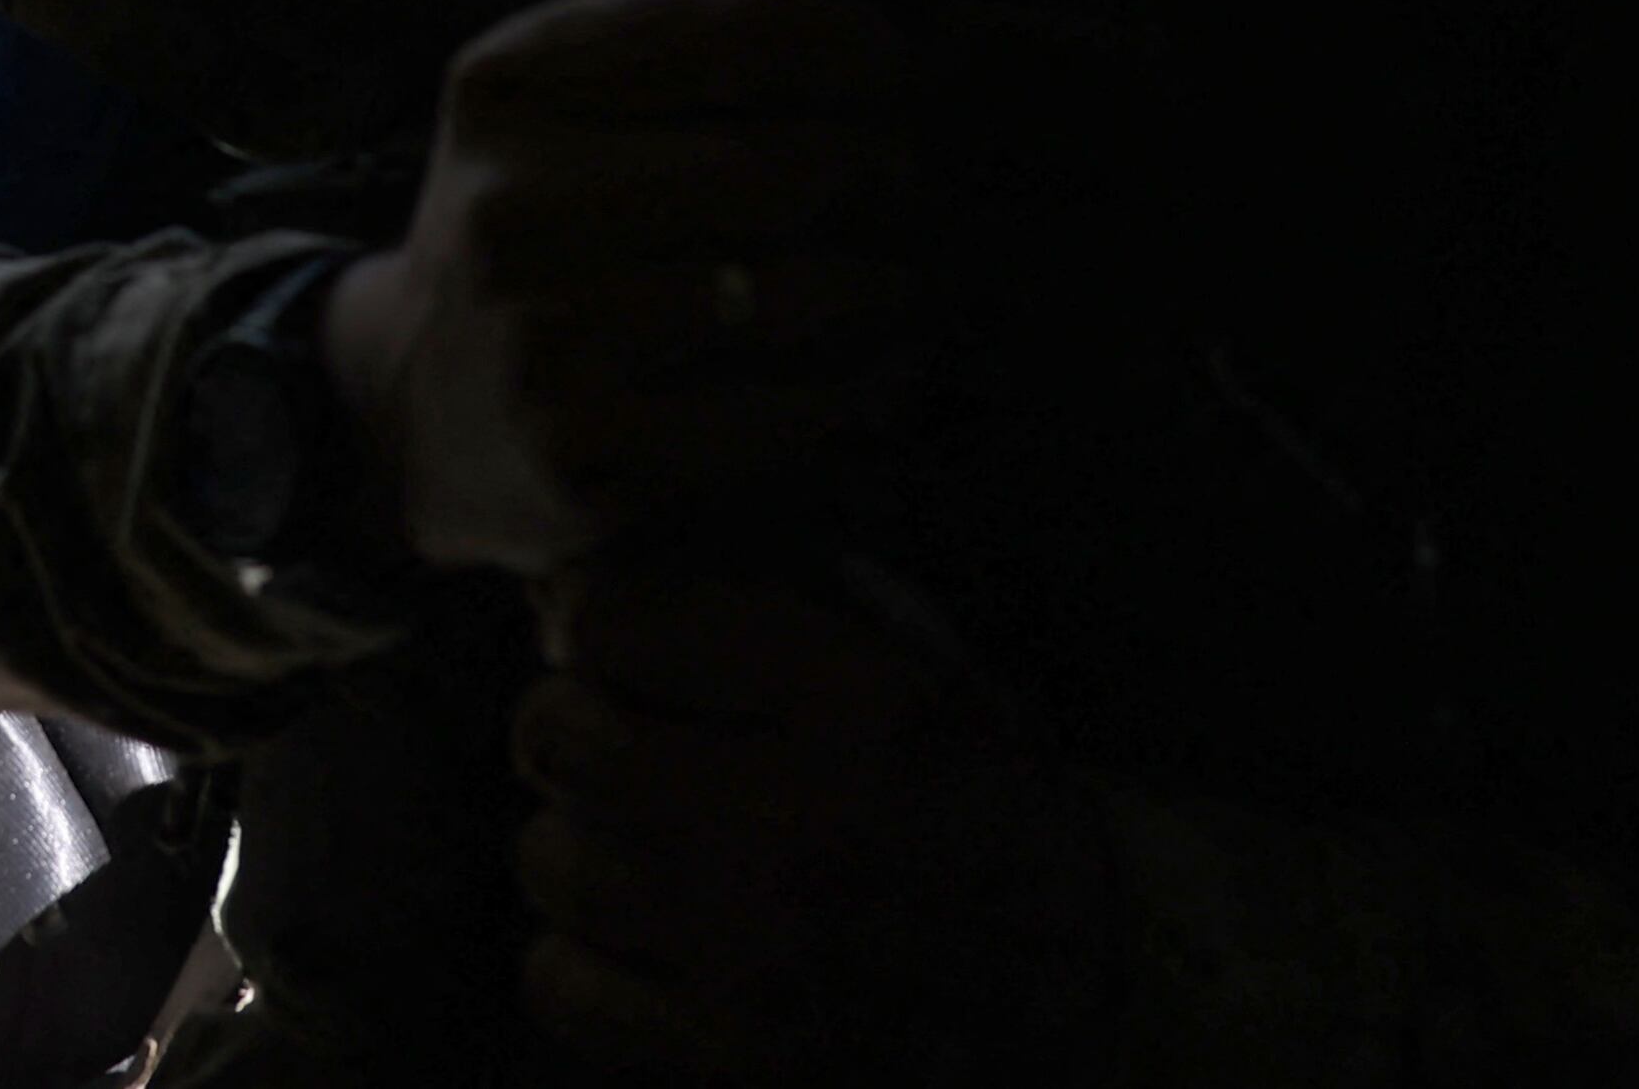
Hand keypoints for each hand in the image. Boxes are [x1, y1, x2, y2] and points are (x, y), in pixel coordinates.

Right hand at [320, 0, 912, 571]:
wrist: (420, 402)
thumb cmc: (543, 219)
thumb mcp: (581, 93)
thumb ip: (739, 9)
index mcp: (502, 90)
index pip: (720, 31)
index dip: (842, 38)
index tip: (887, 60)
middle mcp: (505, 205)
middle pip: (774, 168)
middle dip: (872, 168)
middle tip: (896, 179)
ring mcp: (539, 334)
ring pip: (788, 293)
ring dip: (880, 283)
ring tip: (890, 275)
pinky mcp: (581, 447)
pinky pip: (777, 409)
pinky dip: (855, 386)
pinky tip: (868, 367)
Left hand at [510, 557, 1112, 1080]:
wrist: (1089, 994)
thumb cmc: (975, 807)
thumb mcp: (922, 670)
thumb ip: (768, 615)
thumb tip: (569, 596)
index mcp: (867, 703)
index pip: (622, 618)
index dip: (604, 621)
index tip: (619, 639)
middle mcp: (808, 824)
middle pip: (559, 735)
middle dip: (576, 725)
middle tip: (619, 739)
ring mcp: (763, 954)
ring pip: (549, 859)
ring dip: (583, 844)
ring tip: (650, 846)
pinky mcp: (734, 1056)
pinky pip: (559, 981)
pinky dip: (586, 961)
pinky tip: (650, 941)